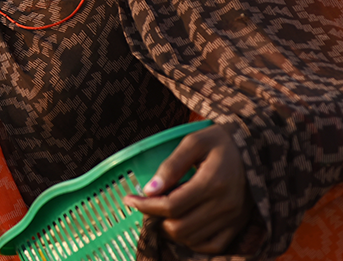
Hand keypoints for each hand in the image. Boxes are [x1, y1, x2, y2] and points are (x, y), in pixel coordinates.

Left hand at [123, 124, 253, 253]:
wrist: (256, 148)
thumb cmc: (220, 140)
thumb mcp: (194, 142)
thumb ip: (171, 165)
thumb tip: (149, 189)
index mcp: (213, 182)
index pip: (172, 205)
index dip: (146, 205)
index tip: (129, 198)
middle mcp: (225, 206)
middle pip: (180, 227)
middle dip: (155, 218)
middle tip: (144, 203)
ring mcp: (234, 219)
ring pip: (193, 239)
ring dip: (171, 230)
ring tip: (161, 210)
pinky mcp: (238, 226)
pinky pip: (212, 245)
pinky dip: (192, 240)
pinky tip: (181, 223)